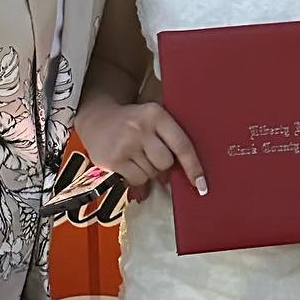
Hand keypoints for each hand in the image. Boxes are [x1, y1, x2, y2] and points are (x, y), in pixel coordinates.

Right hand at [76, 96, 205, 193]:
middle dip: (163, 167)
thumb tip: (187, 177)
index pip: (182, 145)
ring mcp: (125, 144)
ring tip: (137, 158)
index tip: (202, 184)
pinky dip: (136, 178)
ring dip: (149, 172)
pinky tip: (129, 165)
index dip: (194, 167)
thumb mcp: (153, 120)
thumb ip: (170, 140)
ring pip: (151, 174)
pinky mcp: (112, 160)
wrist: (97, 117)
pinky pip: (136, 180)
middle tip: (153, 159)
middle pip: (165, 163)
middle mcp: (140, 128)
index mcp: (156, 114)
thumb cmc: (134, 123)